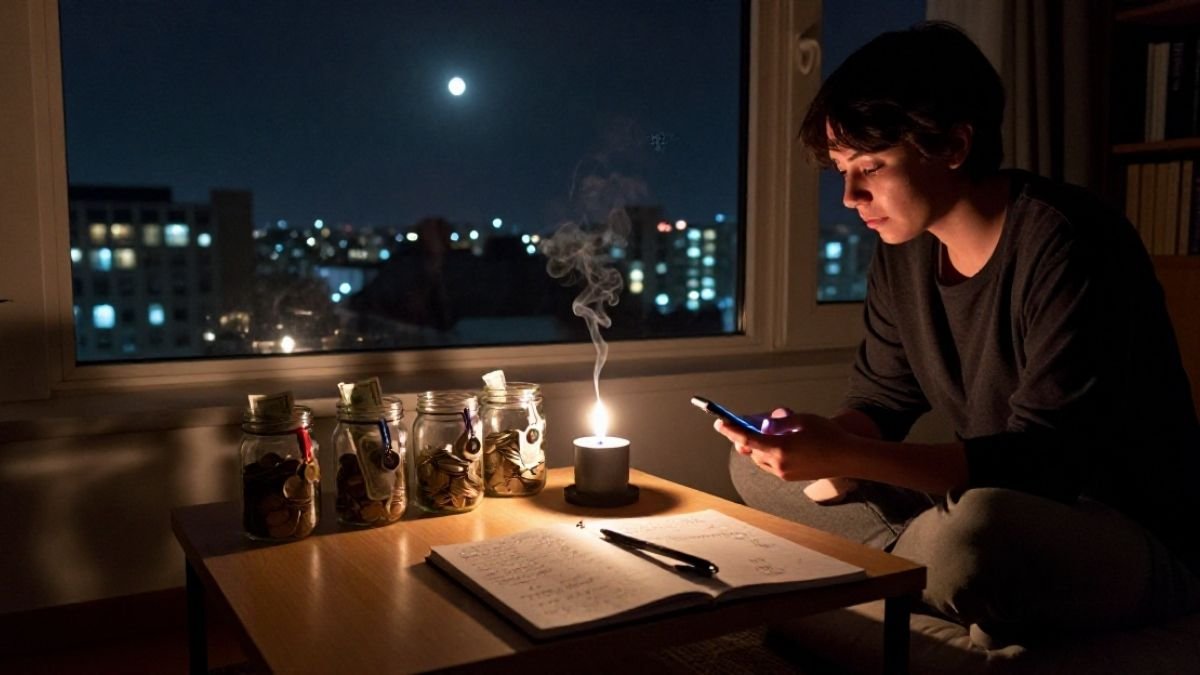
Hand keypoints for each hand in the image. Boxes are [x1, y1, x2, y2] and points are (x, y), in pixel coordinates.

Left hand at [714, 410, 850, 480]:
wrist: (848, 457)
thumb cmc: (828, 435)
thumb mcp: (801, 420)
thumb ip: (778, 422)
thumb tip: (763, 423)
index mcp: (780, 448)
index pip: (748, 439)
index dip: (732, 431)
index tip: (720, 423)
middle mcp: (779, 464)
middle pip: (752, 450)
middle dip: (746, 437)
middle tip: (740, 425)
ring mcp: (784, 473)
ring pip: (760, 458)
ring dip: (758, 446)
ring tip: (764, 433)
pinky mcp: (790, 477)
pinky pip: (770, 464)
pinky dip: (768, 453)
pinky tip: (775, 443)